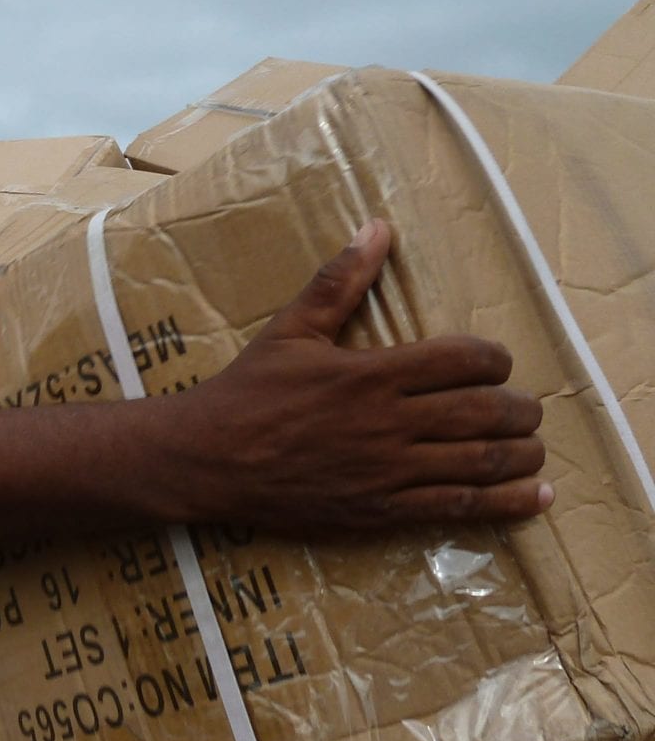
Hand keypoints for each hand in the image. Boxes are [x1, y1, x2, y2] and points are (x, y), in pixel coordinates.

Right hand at [179, 220, 550, 531]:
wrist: (206, 461)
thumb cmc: (246, 393)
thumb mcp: (289, 331)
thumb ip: (338, 282)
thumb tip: (376, 229)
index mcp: (370, 372)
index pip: (464, 359)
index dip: (495, 359)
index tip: (495, 364)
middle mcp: (388, 422)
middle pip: (486, 411)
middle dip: (519, 408)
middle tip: (524, 408)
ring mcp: (388, 470)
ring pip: (482, 461)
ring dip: (521, 452)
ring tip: (532, 447)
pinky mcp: (382, 511)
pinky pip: (458, 508)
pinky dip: (506, 503)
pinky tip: (534, 497)